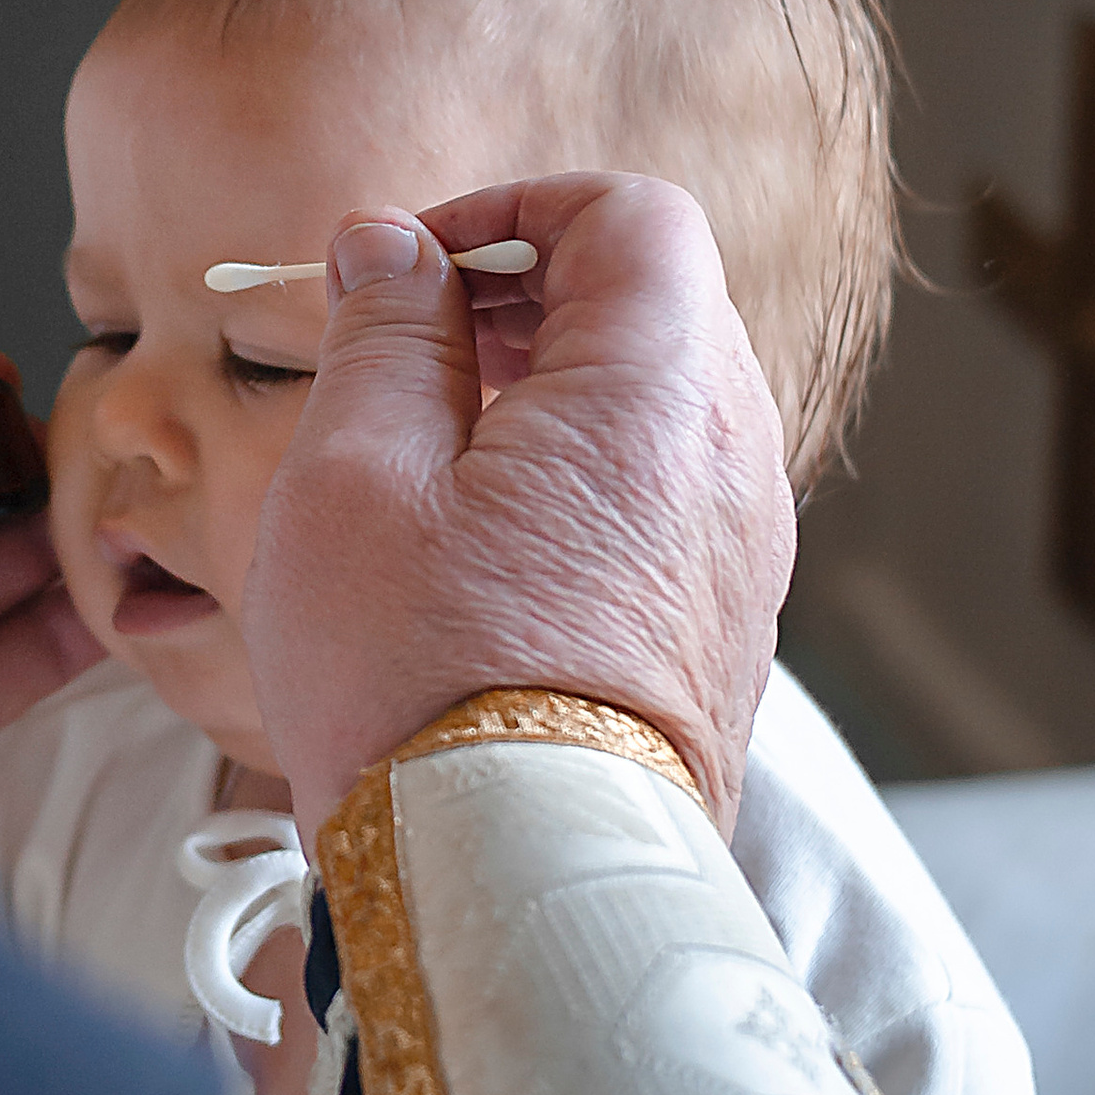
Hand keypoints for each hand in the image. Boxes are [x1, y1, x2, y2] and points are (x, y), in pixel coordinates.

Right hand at [245, 178, 793, 842]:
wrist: (514, 882)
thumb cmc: (420, 681)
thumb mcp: (354, 475)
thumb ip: (383, 331)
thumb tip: (394, 247)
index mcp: (657, 390)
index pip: (632, 216)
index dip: (517, 212)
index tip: (417, 263)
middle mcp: (730, 461)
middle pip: (657, 306)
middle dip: (528, 298)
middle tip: (409, 345)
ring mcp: (740, 553)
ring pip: (662, 407)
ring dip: (554, 392)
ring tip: (434, 450)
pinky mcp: (721, 631)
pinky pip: (666, 501)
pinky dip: (585, 478)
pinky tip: (485, 544)